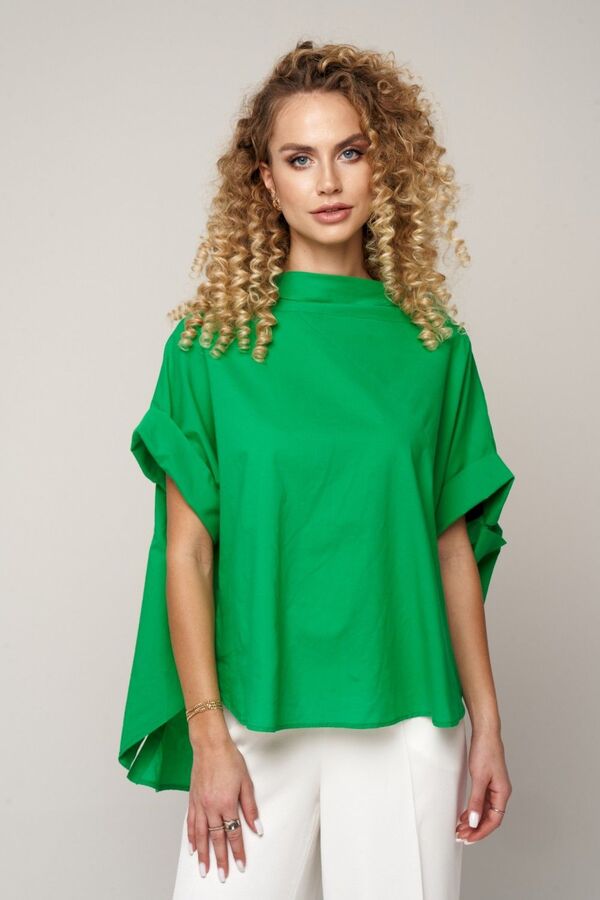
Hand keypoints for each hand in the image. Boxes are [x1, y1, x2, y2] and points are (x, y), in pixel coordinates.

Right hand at [186, 734, 262, 881]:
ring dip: (202, 854)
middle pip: (216, 838)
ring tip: (203, 869)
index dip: (237, 851)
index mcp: (226, 803)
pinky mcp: (192, 799)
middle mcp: (211, 807)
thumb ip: (251, 808)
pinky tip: (192, 848)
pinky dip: (191, 837)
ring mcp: (200, 804)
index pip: (233, 833)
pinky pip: (190, 823)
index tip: (240, 865)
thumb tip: (257, 828)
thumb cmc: (229, 760)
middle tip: (221, 876)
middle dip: (219, 859)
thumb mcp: (246, 782)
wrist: (210, 745)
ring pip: (200, 835)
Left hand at [455, 727, 511, 844]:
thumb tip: (475, 821)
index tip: (469, 838)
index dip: (481, 832)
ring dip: (474, 820)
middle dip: (476, 828)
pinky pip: (482, 802)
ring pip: (485, 811)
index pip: (494, 821)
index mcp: (503, 793)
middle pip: (490, 818)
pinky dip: (474, 810)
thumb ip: (476, 801)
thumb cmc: (485, 751)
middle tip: (461, 835)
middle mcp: (501, 792)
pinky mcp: (488, 782)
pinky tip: (465, 814)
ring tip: (460, 827)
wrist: (485, 733)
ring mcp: (495, 788)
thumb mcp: (479, 778)